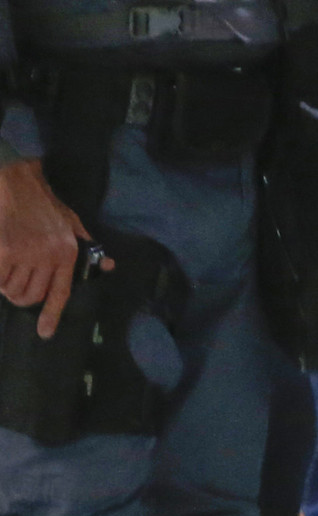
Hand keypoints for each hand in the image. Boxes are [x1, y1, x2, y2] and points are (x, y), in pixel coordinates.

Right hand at [0, 159, 109, 338]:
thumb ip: (87, 246)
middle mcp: (48, 256)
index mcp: (67, 254)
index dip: (52, 315)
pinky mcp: (3, 250)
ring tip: (6, 269)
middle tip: (14, 287)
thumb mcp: (72, 223)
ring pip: (11, 289)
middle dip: (20, 297)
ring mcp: (25, 254)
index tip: (44, 333)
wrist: (19, 181)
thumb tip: (108, 265)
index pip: (61, 292)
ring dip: (5, 285)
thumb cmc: (44, 203)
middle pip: (31, 296)